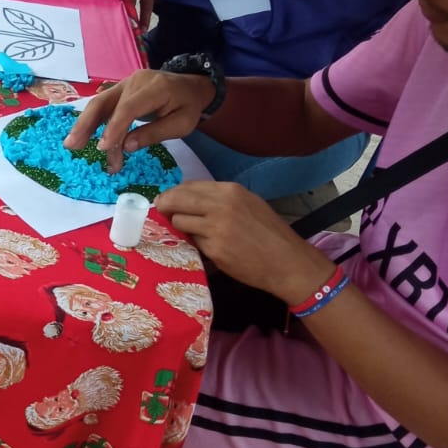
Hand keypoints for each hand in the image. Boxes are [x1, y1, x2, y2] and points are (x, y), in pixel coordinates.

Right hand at [65, 69, 212, 171]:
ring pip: (99, 103)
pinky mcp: (120, 89)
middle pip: (105, 102)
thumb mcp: (181, 124)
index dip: (114, 128)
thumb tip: (126, 146)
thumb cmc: (188, 106)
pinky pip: (103, 104)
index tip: (102, 148)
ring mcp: (125, 83)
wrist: (191, 86)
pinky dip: (92, 121)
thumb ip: (155, 133)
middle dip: (87, 125)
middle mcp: (135, 81)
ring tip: (71, 144)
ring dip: (84, 124)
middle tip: (72, 146)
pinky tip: (82, 135)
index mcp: (155, 87)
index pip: (129, 108)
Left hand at [155, 181, 334, 299]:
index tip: (167, 201)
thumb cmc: (269, 234)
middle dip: (164, 205)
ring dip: (179, 227)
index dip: (175, 193)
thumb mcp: (248, 205)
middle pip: (177, 199)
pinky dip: (194, 244)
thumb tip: (189, 198)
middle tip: (160, 213)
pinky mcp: (214, 249)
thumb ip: (220, 200)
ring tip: (190, 233)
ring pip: (179, 220)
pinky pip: (191, 241)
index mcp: (231, 191)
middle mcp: (222, 205)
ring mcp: (216, 227)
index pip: (190, 186)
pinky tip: (206, 247)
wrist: (287, 262)